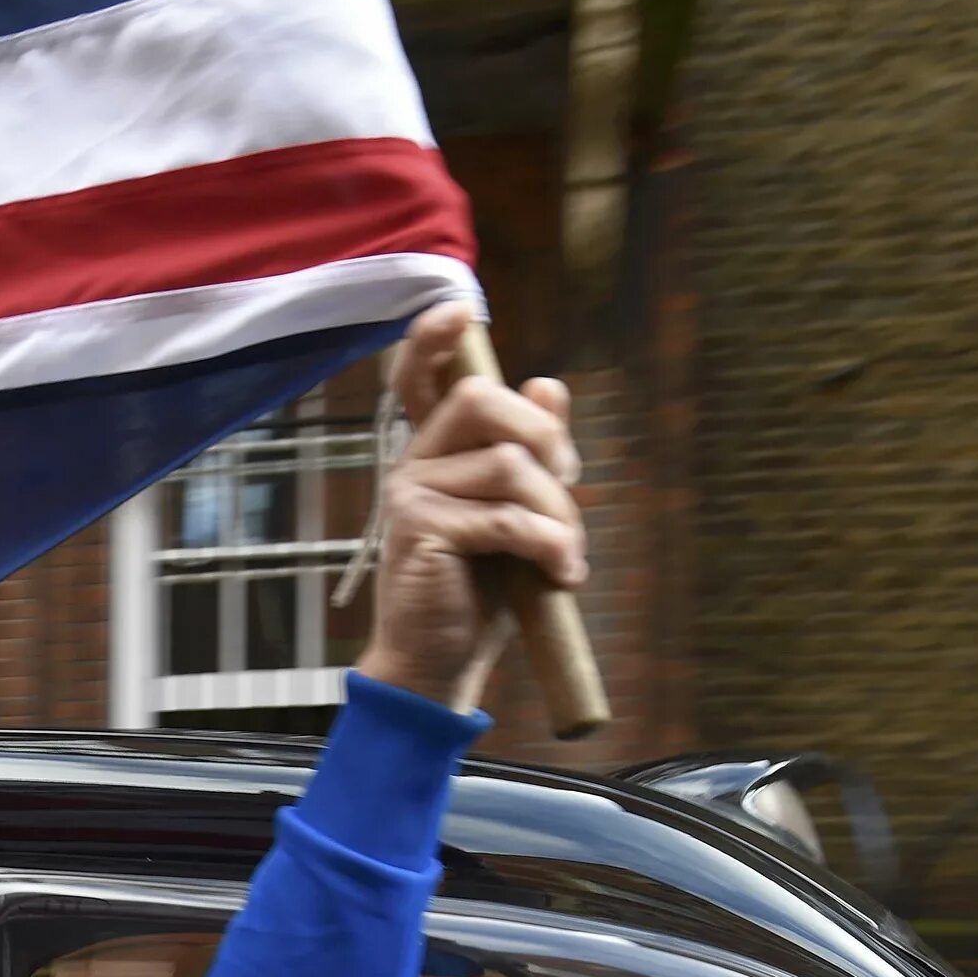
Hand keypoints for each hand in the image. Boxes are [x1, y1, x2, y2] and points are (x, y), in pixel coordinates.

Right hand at [357, 302, 585, 714]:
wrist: (438, 666)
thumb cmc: (477, 594)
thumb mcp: (516, 515)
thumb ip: (530, 454)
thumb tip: (549, 384)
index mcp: (433, 454)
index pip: (419, 377)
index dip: (436, 338)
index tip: (462, 310)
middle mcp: (412, 464)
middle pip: (482, 400)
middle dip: (544, 438)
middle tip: (568, 487)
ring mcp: (409, 495)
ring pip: (508, 463)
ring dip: (557, 513)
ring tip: (565, 559)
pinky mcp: (422, 531)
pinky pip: (506, 516)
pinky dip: (548, 545)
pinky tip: (560, 575)